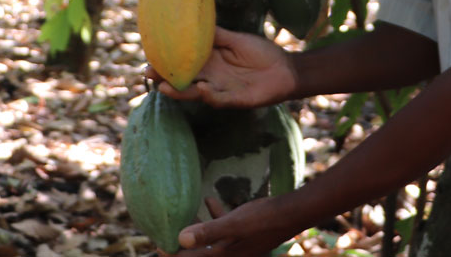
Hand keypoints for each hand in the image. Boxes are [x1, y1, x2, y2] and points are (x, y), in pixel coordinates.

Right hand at [149, 27, 296, 108]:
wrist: (285, 69)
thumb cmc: (261, 53)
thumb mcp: (236, 39)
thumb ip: (217, 34)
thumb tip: (195, 21)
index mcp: (210, 61)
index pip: (184, 61)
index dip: (168, 59)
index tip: (150, 55)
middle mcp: (211, 77)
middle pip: (184, 78)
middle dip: (165, 77)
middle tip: (147, 73)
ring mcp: (221, 89)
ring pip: (196, 92)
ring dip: (180, 91)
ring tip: (164, 86)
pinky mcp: (235, 99)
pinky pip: (220, 99)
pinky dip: (211, 95)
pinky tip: (202, 88)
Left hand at [166, 195, 302, 256]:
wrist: (291, 214)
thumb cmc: (263, 219)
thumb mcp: (234, 224)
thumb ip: (208, 231)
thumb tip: (179, 239)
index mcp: (223, 256)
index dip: (173, 252)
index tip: (158, 242)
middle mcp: (228, 254)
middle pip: (198, 253)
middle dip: (182, 243)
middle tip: (167, 228)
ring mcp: (236, 245)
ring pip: (209, 242)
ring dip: (196, 230)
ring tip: (185, 214)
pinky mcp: (243, 235)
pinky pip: (223, 230)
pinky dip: (214, 218)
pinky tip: (209, 200)